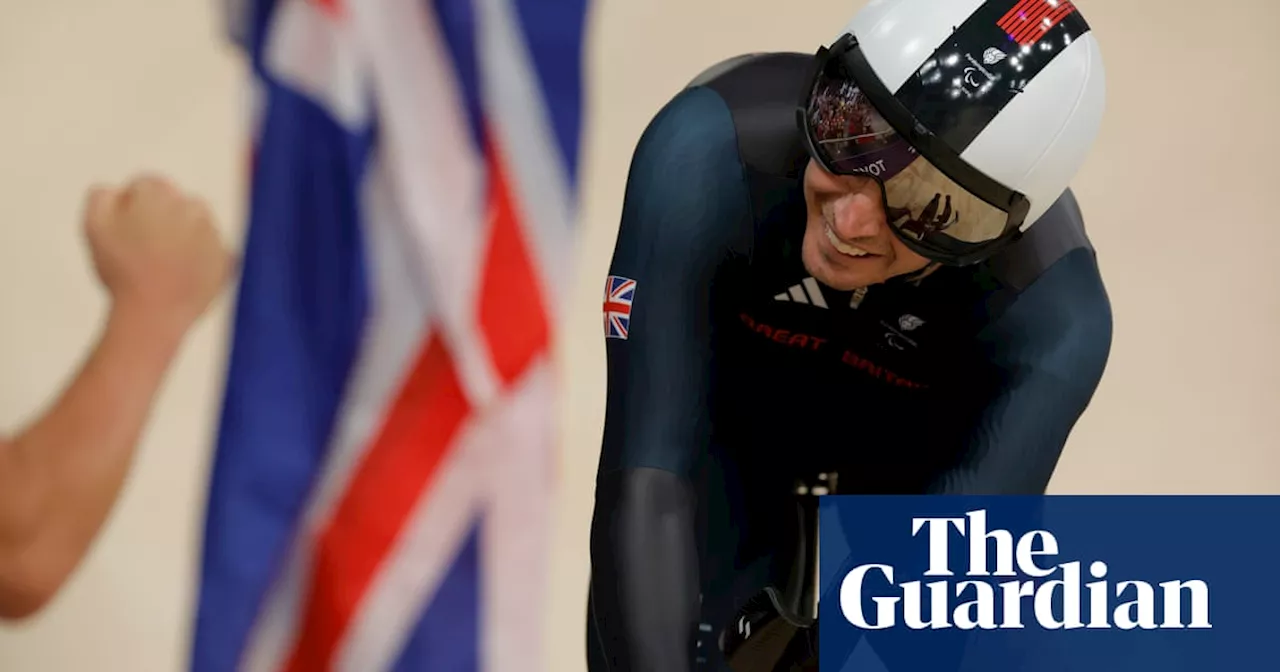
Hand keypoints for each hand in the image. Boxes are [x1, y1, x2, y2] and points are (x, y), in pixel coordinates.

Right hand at [83, 174, 233, 336]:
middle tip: (147, 249)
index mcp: (160, 193)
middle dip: (162, 218)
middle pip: (175, 203)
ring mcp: (214, 233)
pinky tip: (183, 275)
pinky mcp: (228, 258)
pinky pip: (213, 251)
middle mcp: (193, 207)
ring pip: (198, 225)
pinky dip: (202, 259)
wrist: (154, 313)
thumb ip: (102, 196)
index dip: (132, 208)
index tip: (126, 232)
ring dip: (184, 236)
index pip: (147, 186)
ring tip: (165, 263)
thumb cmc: (121, 270)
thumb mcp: (94, 225)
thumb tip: (120, 190)